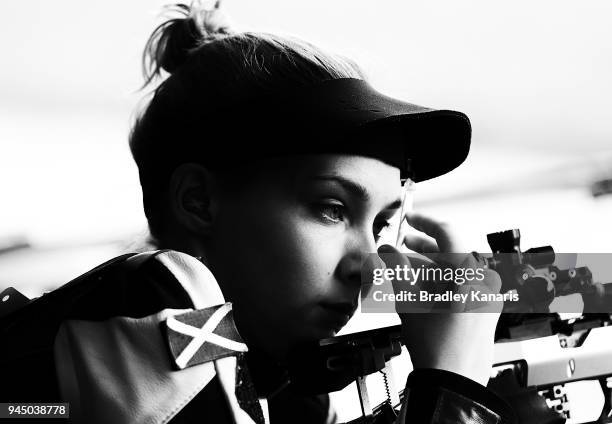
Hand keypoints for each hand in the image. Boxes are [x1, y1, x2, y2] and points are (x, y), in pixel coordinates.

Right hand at [377, 213, 502, 385]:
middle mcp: (484, 283)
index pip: (448, 233)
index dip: (424, 223)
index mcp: (470, 274)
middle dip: (423, 249)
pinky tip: (421, 289)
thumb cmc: (438, 348)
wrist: (453, 383)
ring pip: (456, 271)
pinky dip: (442, 283)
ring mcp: (487, 298)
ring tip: (406, 271)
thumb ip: (396, 270)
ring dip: (430, 268)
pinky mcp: (485, 312)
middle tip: (403, 246)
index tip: (411, 219)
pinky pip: (463, 287)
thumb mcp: (409, 301)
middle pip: (451, 253)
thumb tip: (387, 252)